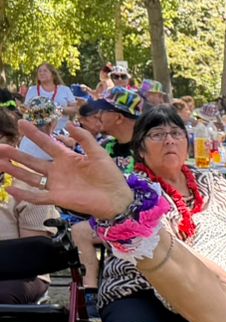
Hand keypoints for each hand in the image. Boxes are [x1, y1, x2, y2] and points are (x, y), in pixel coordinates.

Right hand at [0, 121, 134, 218]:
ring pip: (30, 176)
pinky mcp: (58, 198)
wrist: (118, 198)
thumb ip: (85, 138)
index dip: (34, 134)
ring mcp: (56, 185)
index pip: (46, 143)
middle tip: (0, 146)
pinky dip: (23, 194)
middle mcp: (58, 171)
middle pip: (32, 160)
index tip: (21, 123)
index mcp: (67, 158)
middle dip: (15, 153)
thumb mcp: (98, 153)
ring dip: (14, 170)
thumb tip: (70, 124)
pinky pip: (37, 196)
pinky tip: (9, 187)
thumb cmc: (110, 176)